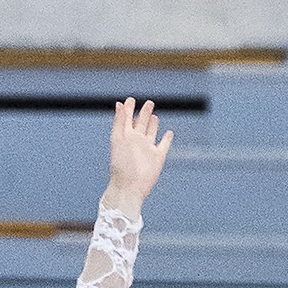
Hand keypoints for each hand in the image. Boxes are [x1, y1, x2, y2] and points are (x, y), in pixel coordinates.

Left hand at [104, 98, 172, 217]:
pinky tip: (169, 133)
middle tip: (149, 103)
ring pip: (151, 133)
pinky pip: (163, 146)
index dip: (128, 109)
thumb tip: (120, 103)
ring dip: (153, 125)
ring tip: (154, 116)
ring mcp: (148, 149)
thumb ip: (120, 121)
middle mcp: (137, 142)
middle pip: (141, 124)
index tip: (130, 99)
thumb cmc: (121, 165)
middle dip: (144, 113)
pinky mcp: (158, 158)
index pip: (127, 119)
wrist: (128, 187)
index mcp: (126, 137)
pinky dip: (166, 139)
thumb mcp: (119, 138)